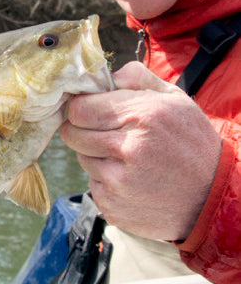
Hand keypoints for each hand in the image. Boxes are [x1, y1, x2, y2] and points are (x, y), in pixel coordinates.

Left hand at [59, 61, 221, 240]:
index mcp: (143, 115)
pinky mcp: (112, 206)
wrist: (211, 196)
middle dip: (83, 130)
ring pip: (82, 158)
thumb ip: (136, 78)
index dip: (81, 108)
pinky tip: (130, 179)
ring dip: (95, 155)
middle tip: (104, 132)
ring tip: (126, 157)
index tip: (90, 110)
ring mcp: (119, 182)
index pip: (80, 108)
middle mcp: (129, 148)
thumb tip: (102, 77)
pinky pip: (92, 184)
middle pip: (72, 133)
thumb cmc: (190, 142)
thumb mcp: (174, 98)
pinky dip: (104, 180)